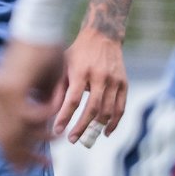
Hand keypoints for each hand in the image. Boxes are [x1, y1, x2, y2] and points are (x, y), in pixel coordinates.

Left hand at [0, 38, 65, 170]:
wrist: (38, 25)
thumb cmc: (42, 50)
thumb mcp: (39, 82)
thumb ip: (38, 101)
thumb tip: (43, 123)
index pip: (0, 134)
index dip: (14, 153)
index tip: (27, 166)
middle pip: (5, 140)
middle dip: (24, 158)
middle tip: (43, 167)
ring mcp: (2, 93)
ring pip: (15, 132)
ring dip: (38, 142)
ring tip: (56, 145)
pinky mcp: (13, 87)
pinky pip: (28, 115)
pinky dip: (43, 120)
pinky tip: (54, 118)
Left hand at [56, 24, 127, 143]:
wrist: (102, 35)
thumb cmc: (78, 52)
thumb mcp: (63, 64)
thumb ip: (59, 87)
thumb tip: (51, 111)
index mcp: (81, 71)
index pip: (73, 99)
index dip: (65, 117)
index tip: (57, 130)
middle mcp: (99, 76)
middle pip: (92, 108)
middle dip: (81, 127)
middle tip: (72, 139)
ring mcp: (114, 80)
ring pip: (107, 111)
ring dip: (96, 127)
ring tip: (85, 137)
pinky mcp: (123, 83)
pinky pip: (120, 108)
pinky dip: (114, 122)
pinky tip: (106, 132)